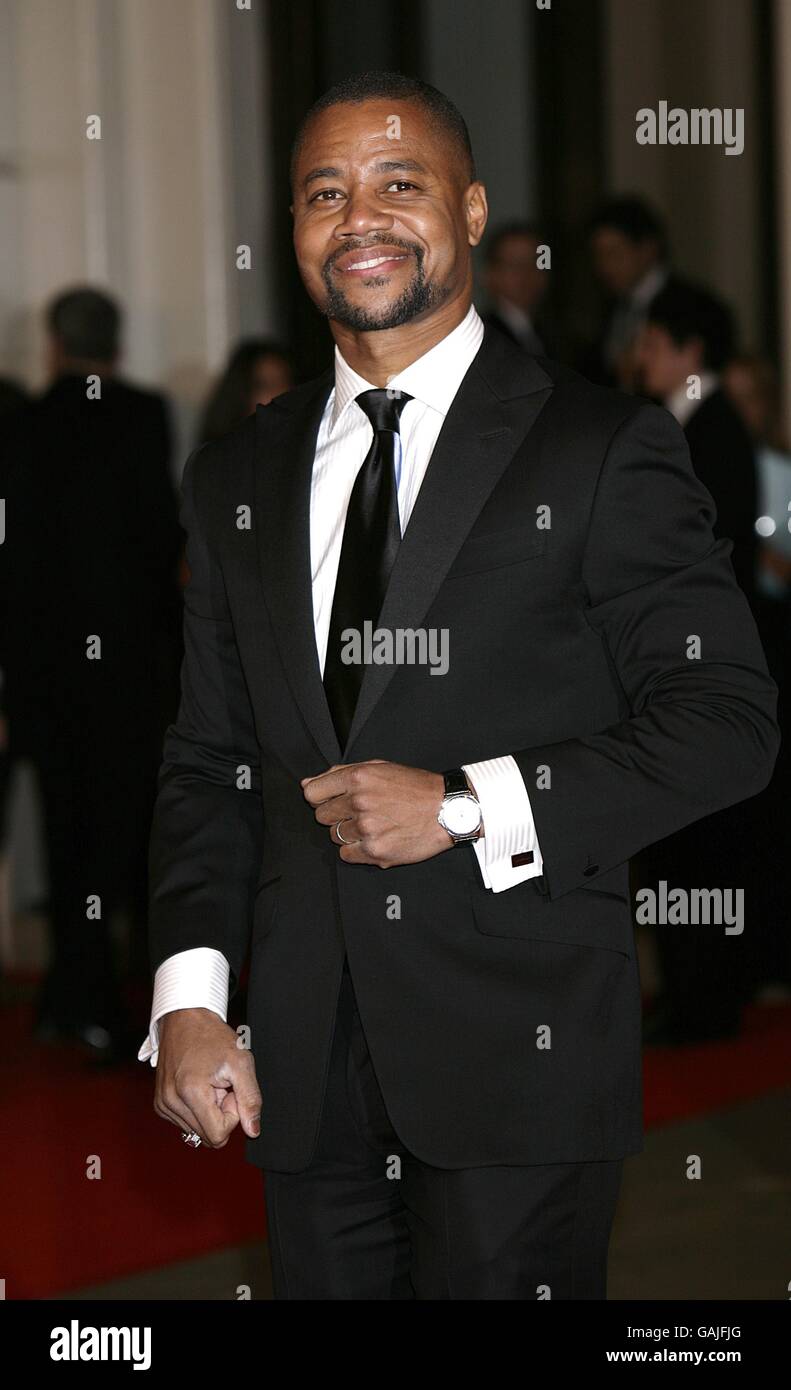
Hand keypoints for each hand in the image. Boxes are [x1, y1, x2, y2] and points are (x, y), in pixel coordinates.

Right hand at [154, 1007, 261, 1148]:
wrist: (184, 1018)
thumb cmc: (213, 1036)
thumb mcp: (241, 1062)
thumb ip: (250, 1099)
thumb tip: (253, 1130)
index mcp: (190, 1093)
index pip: (218, 1135)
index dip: (232, 1115)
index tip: (230, 1090)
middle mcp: (171, 1102)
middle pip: (207, 1136)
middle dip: (220, 1113)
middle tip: (221, 1085)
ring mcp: (163, 1104)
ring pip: (197, 1131)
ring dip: (209, 1110)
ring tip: (209, 1082)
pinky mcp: (160, 1104)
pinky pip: (186, 1123)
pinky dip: (197, 1108)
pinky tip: (198, 1085)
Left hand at [301, 760, 450, 866]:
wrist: (448, 810)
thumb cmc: (415, 788)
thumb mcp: (379, 768)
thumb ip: (341, 773)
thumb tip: (307, 784)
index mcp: (358, 778)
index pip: (312, 793)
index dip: (320, 798)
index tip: (332, 801)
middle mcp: (359, 802)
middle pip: (321, 816)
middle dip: (337, 815)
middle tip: (360, 813)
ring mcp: (367, 829)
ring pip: (334, 836)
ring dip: (349, 833)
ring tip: (374, 825)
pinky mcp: (376, 851)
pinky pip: (346, 855)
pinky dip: (358, 850)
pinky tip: (376, 839)